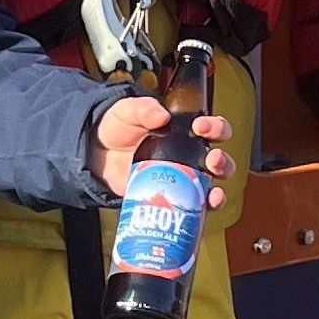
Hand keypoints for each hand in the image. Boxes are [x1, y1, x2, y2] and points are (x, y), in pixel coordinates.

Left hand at [89, 99, 235, 209]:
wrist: (95, 155)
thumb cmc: (117, 129)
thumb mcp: (127, 111)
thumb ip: (143, 109)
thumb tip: (161, 116)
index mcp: (184, 132)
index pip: (212, 128)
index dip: (215, 127)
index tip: (201, 127)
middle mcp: (189, 157)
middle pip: (219, 160)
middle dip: (222, 160)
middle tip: (212, 158)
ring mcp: (181, 180)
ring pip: (213, 186)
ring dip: (219, 188)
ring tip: (213, 188)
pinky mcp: (171, 198)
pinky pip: (195, 207)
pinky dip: (204, 209)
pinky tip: (205, 206)